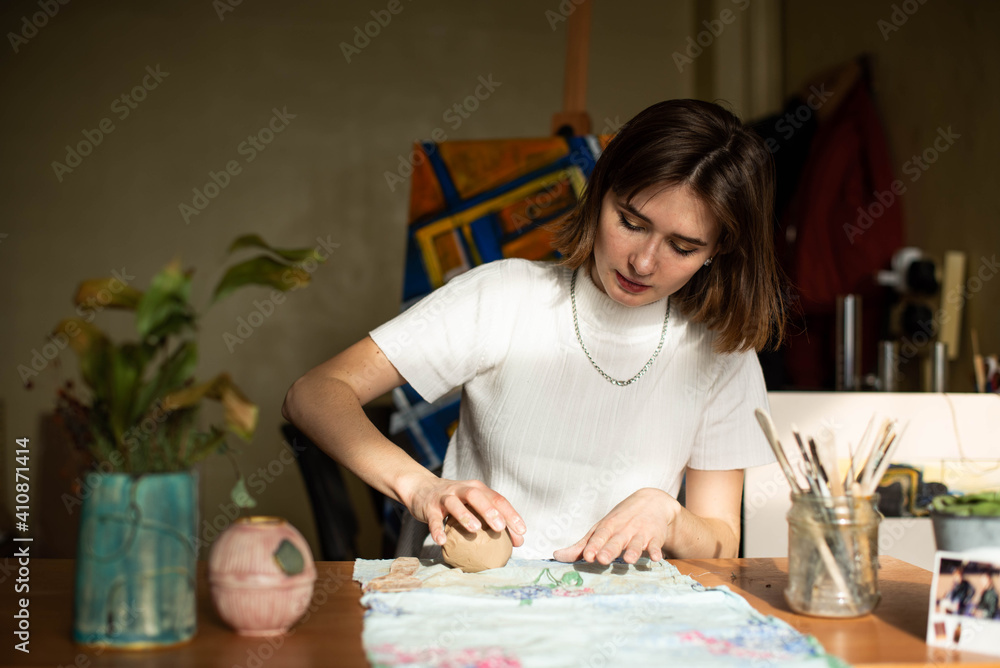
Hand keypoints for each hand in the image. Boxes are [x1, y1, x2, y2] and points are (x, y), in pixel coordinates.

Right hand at [403, 476, 526, 547]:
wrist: (422, 489)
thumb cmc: (456, 501)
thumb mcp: (474, 506)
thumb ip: (494, 520)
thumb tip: (518, 541)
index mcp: (477, 489)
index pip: (497, 499)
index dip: (511, 514)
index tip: (521, 530)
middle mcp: (462, 490)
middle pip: (476, 496)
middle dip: (489, 511)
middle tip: (500, 527)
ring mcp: (444, 497)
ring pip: (454, 503)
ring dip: (465, 515)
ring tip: (475, 530)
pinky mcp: (429, 507)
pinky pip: (433, 519)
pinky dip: (437, 529)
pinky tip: (442, 541)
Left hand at [552, 488, 679, 564]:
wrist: (650, 502)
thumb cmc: (619, 522)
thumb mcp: (599, 530)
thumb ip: (580, 546)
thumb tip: (556, 556)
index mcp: (607, 528)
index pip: (598, 537)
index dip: (592, 546)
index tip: (587, 556)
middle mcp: (622, 530)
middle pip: (615, 541)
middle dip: (609, 550)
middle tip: (602, 559)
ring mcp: (640, 533)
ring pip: (636, 543)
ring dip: (633, 551)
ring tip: (629, 559)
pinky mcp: (655, 537)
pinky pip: (656, 545)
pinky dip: (657, 551)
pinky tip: (657, 558)